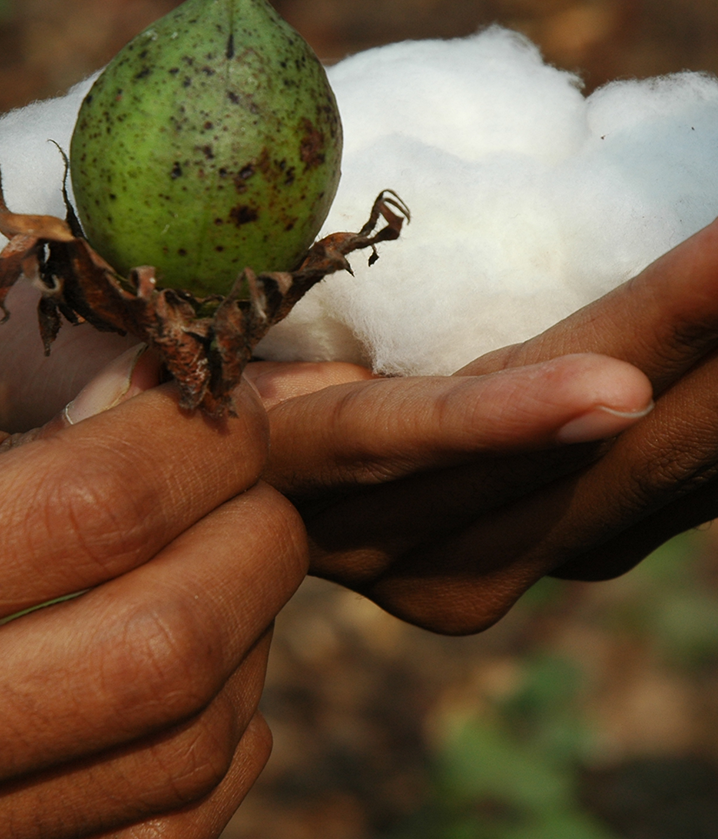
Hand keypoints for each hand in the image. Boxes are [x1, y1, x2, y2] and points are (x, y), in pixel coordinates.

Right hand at [0, 352, 306, 838]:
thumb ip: (18, 400)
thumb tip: (142, 363)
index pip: (109, 505)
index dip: (202, 435)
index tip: (220, 404)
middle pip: (173, 641)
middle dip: (254, 533)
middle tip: (245, 480)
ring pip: (194, 738)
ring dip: (250, 628)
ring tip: (219, 560)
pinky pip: (177, 816)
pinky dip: (227, 729)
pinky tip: (208, 666)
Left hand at [250, 179, 717, 633]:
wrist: (179, 375)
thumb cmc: (380, 361)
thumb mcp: (555, 378)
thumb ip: (695, 405)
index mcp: (563, 519)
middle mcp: (503, 546)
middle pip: (673, 455)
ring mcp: (407, 522)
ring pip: (576, 446)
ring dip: (708, 341)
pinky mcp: (310, 460)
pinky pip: (416, 442)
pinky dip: (517, 419)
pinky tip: (618, 389)